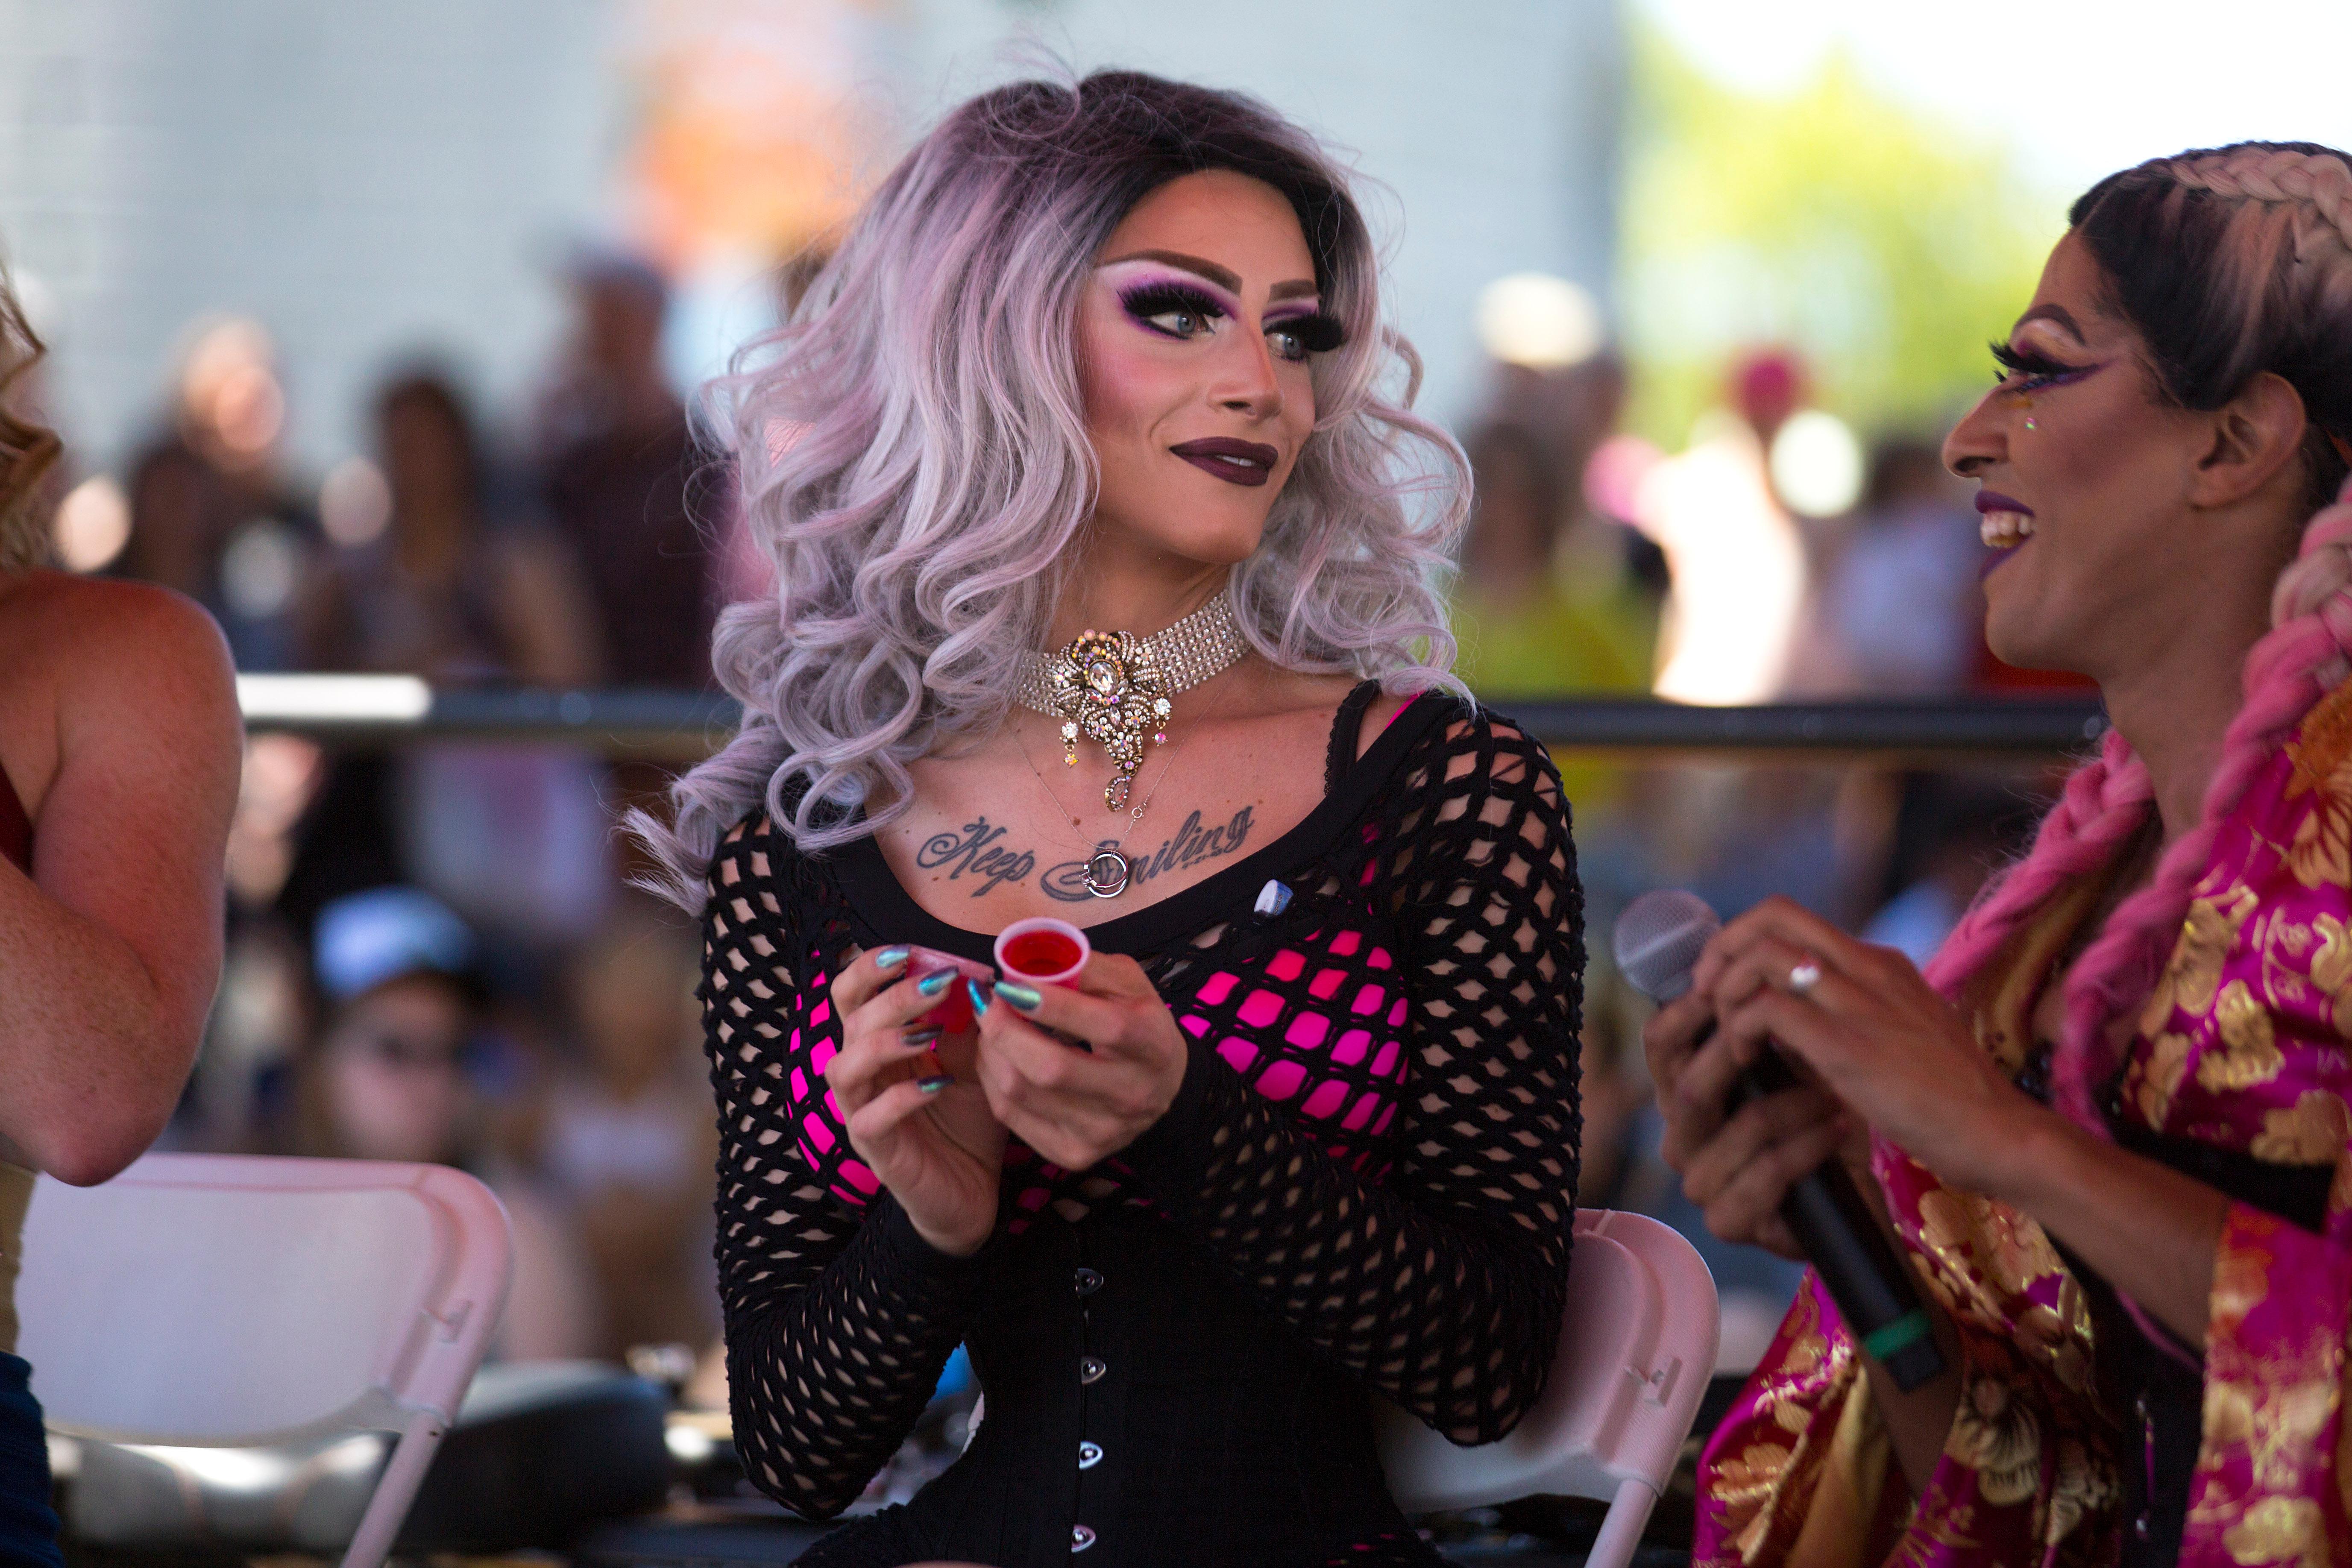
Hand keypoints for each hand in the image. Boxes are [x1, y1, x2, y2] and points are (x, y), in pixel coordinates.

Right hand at [827, 947, 1008, 1256]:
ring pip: (844, 1066)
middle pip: (848, 1020)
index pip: (853, 994)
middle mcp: (863, 1074)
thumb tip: (979, 976)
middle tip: (938, 983)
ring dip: (884, 1042)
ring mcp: (862, 1113)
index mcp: (880, 1044)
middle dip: (890, 995)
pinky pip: (870, 1119)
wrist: (973, 1191)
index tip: (913, 951)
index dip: (872, 967)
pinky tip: (937, 1086)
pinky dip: (901, 1098)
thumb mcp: (975, 1063)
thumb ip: (967, 1024)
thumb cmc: (967, 1121)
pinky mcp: (876, 1152)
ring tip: (928, 1033)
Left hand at [970, 952, 1188, 1171]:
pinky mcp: (1074, 1153)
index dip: (1052, 1003)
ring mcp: (1102, 1131)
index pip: (1105, 1026)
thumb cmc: (1137, 1022)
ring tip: (989, 1025)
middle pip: (1052, 1068)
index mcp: (1152, 1044)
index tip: (1011, 983)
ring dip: (990, 1051)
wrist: (1162, 1087)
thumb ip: (1086, 968)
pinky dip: (991, 1078)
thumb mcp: (1127, 983)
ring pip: (1021, 1092)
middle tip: (987, 1001)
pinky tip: (995, 1056)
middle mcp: (1131, 1094)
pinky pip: (1010, 1114)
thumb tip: (1028, 964)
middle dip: (1004, 1029)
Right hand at [1642, 985, 1857, 1259]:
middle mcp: (1681, 1138)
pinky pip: (1765, 1173)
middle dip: (1740, 1055)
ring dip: (1795, 1106)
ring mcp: (1700, 1182)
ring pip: (1739, 1128)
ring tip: (1834, 1093)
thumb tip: (1754, 966)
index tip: (1727, 985)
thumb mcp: (1792, 1065)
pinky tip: (1836, 1131)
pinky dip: (1807, 1147)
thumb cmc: (1817, 1120)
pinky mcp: (1727, 1221)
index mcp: (1684, 1095)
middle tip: (1787, 1034)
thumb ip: (1763, 1026)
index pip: (1659, 1045)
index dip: (1686, 1010)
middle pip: (1689, 1087)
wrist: (1852, 1194)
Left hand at [1692, 895, 2047, 1196]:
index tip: (1726, 979)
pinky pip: (1769, 1009)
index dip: (1744, 939)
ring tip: (1730, 1034)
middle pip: (1772, 915)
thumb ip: (1850, 1016)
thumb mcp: (1899, 1035)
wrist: (2002, 1134)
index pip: (1794, 918)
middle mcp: (1870, 968)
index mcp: (1881, 964)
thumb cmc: (1952, 1098)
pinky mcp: (1848, 1046)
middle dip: (1723, 948)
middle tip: (1707, 994)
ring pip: (1761, 956)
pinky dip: (1741, 1027)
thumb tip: (1785, 1017)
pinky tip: (1746, 1058)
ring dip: (1727, 991)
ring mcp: (1861, 1003)